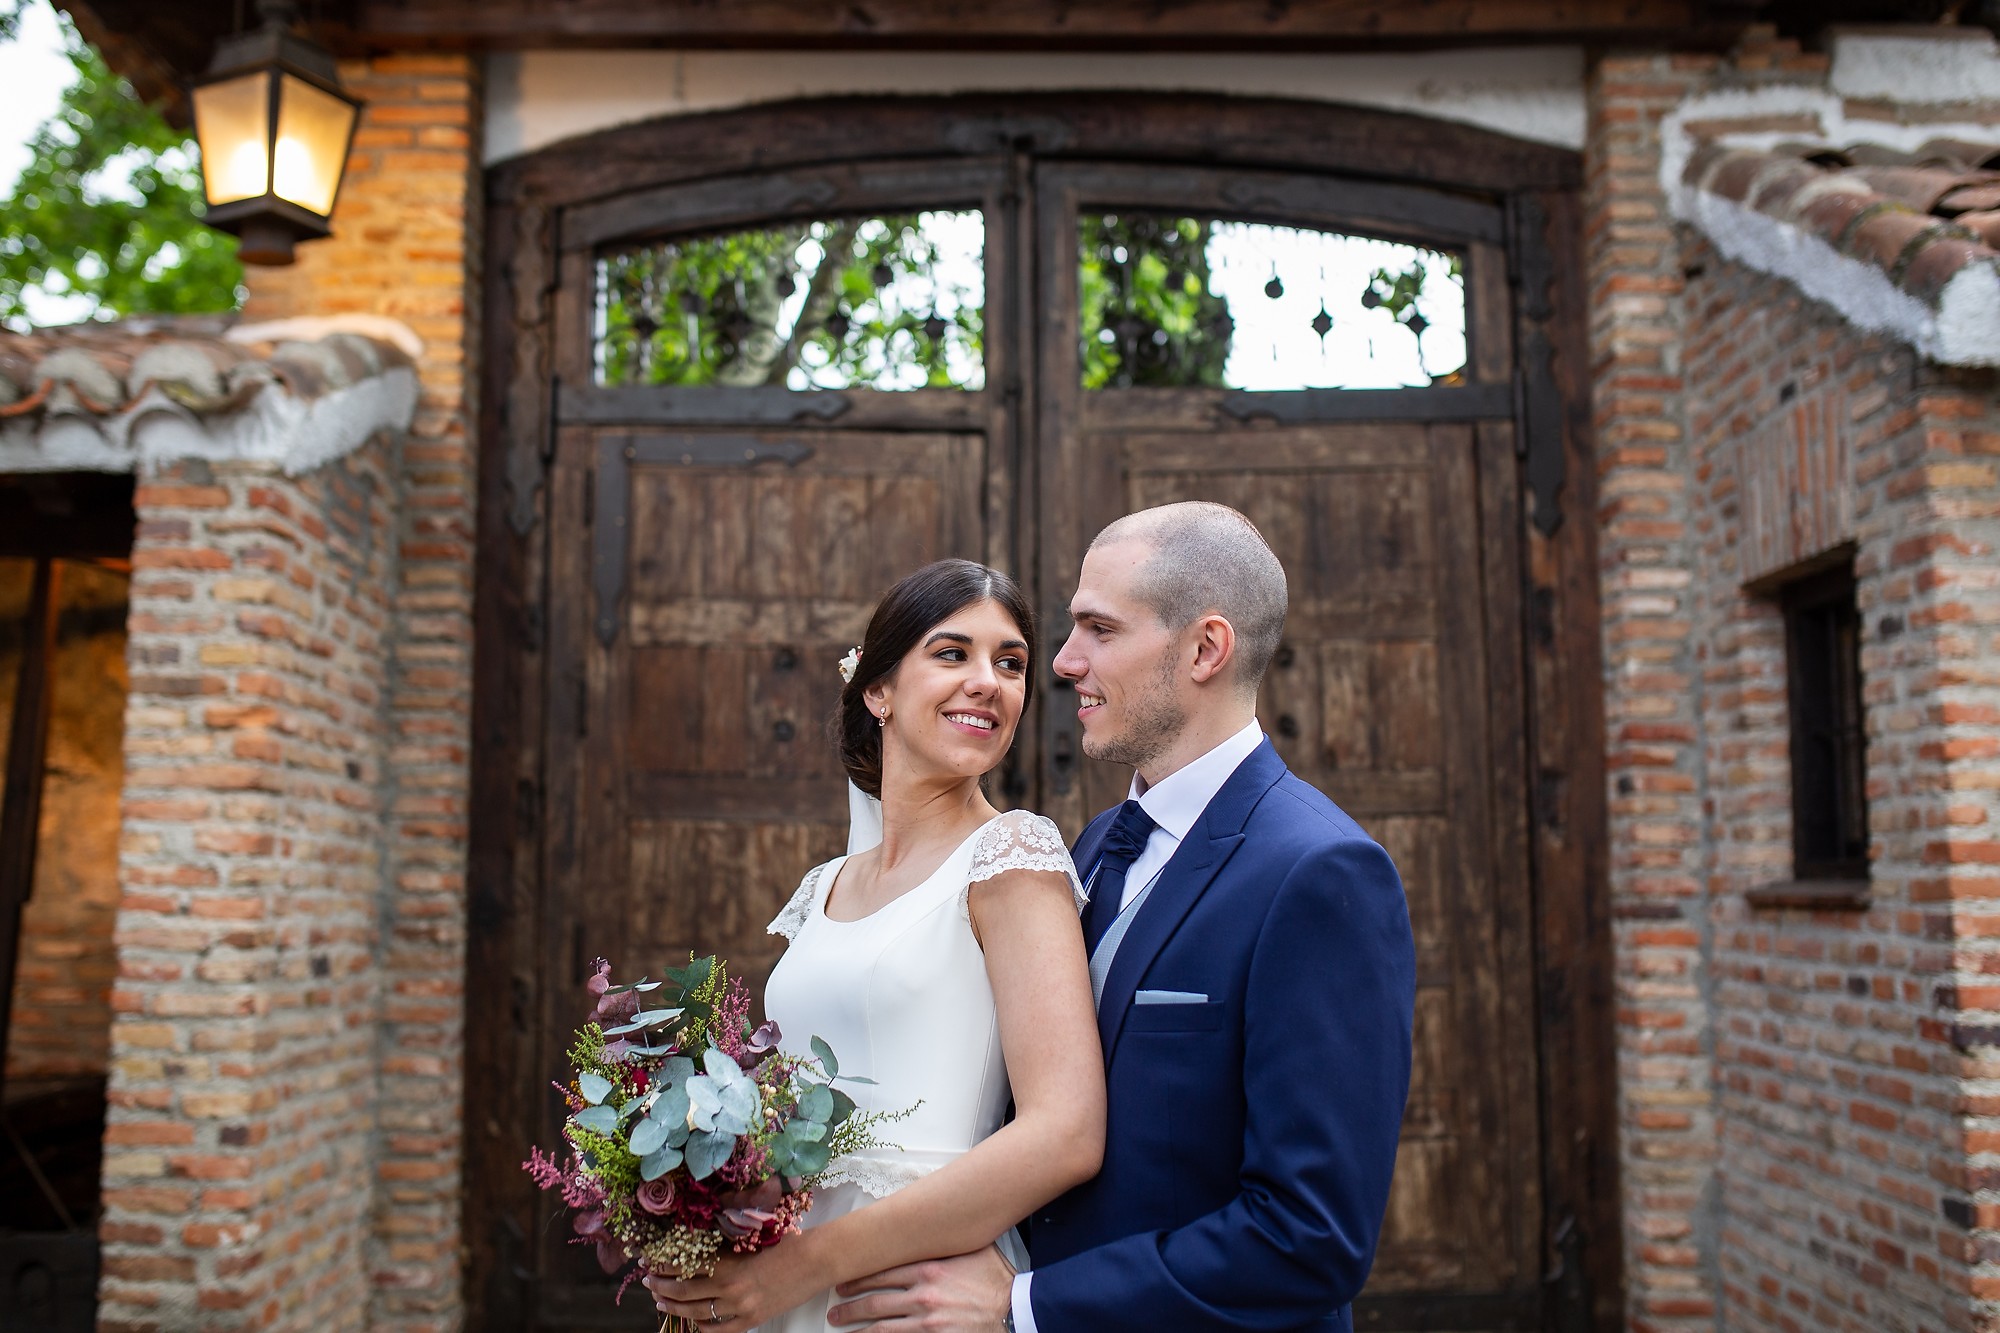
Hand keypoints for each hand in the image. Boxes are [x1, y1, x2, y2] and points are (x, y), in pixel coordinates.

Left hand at [646, 1239, 826, 1332]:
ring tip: (660, 1302)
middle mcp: (729, 1287)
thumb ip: (724, 1243)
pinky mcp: (752, 1320)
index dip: (663, 1265)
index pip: (683, 1266)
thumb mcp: (750, 1236)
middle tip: (648, 1281)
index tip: (651, 1261)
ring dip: (673, 1307)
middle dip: (660, 1286)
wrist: (815, 1261)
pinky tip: (692, 1322)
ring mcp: (740, 1307)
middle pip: (683, 1291)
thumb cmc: (787, 1242)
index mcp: (727, 1261)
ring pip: (695, 1312)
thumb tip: (698, 1242)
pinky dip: (701, 1327)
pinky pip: (718, 1330)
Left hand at [826, 1245, 1013, 1331]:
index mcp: (928, 1269)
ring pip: (881, 1328)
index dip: (858, 1279)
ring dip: (857, 1330)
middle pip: (874, 1303)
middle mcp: (923, 1296)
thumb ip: (942, 1244)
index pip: (881, 1273)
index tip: (844, 1283)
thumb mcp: (968, 1250)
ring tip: (841, 1328)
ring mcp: (926, 1322)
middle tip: (835, 1310)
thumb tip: (927, 1227)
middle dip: (849, 1308)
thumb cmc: (994, 1279)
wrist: (1015, 1308)